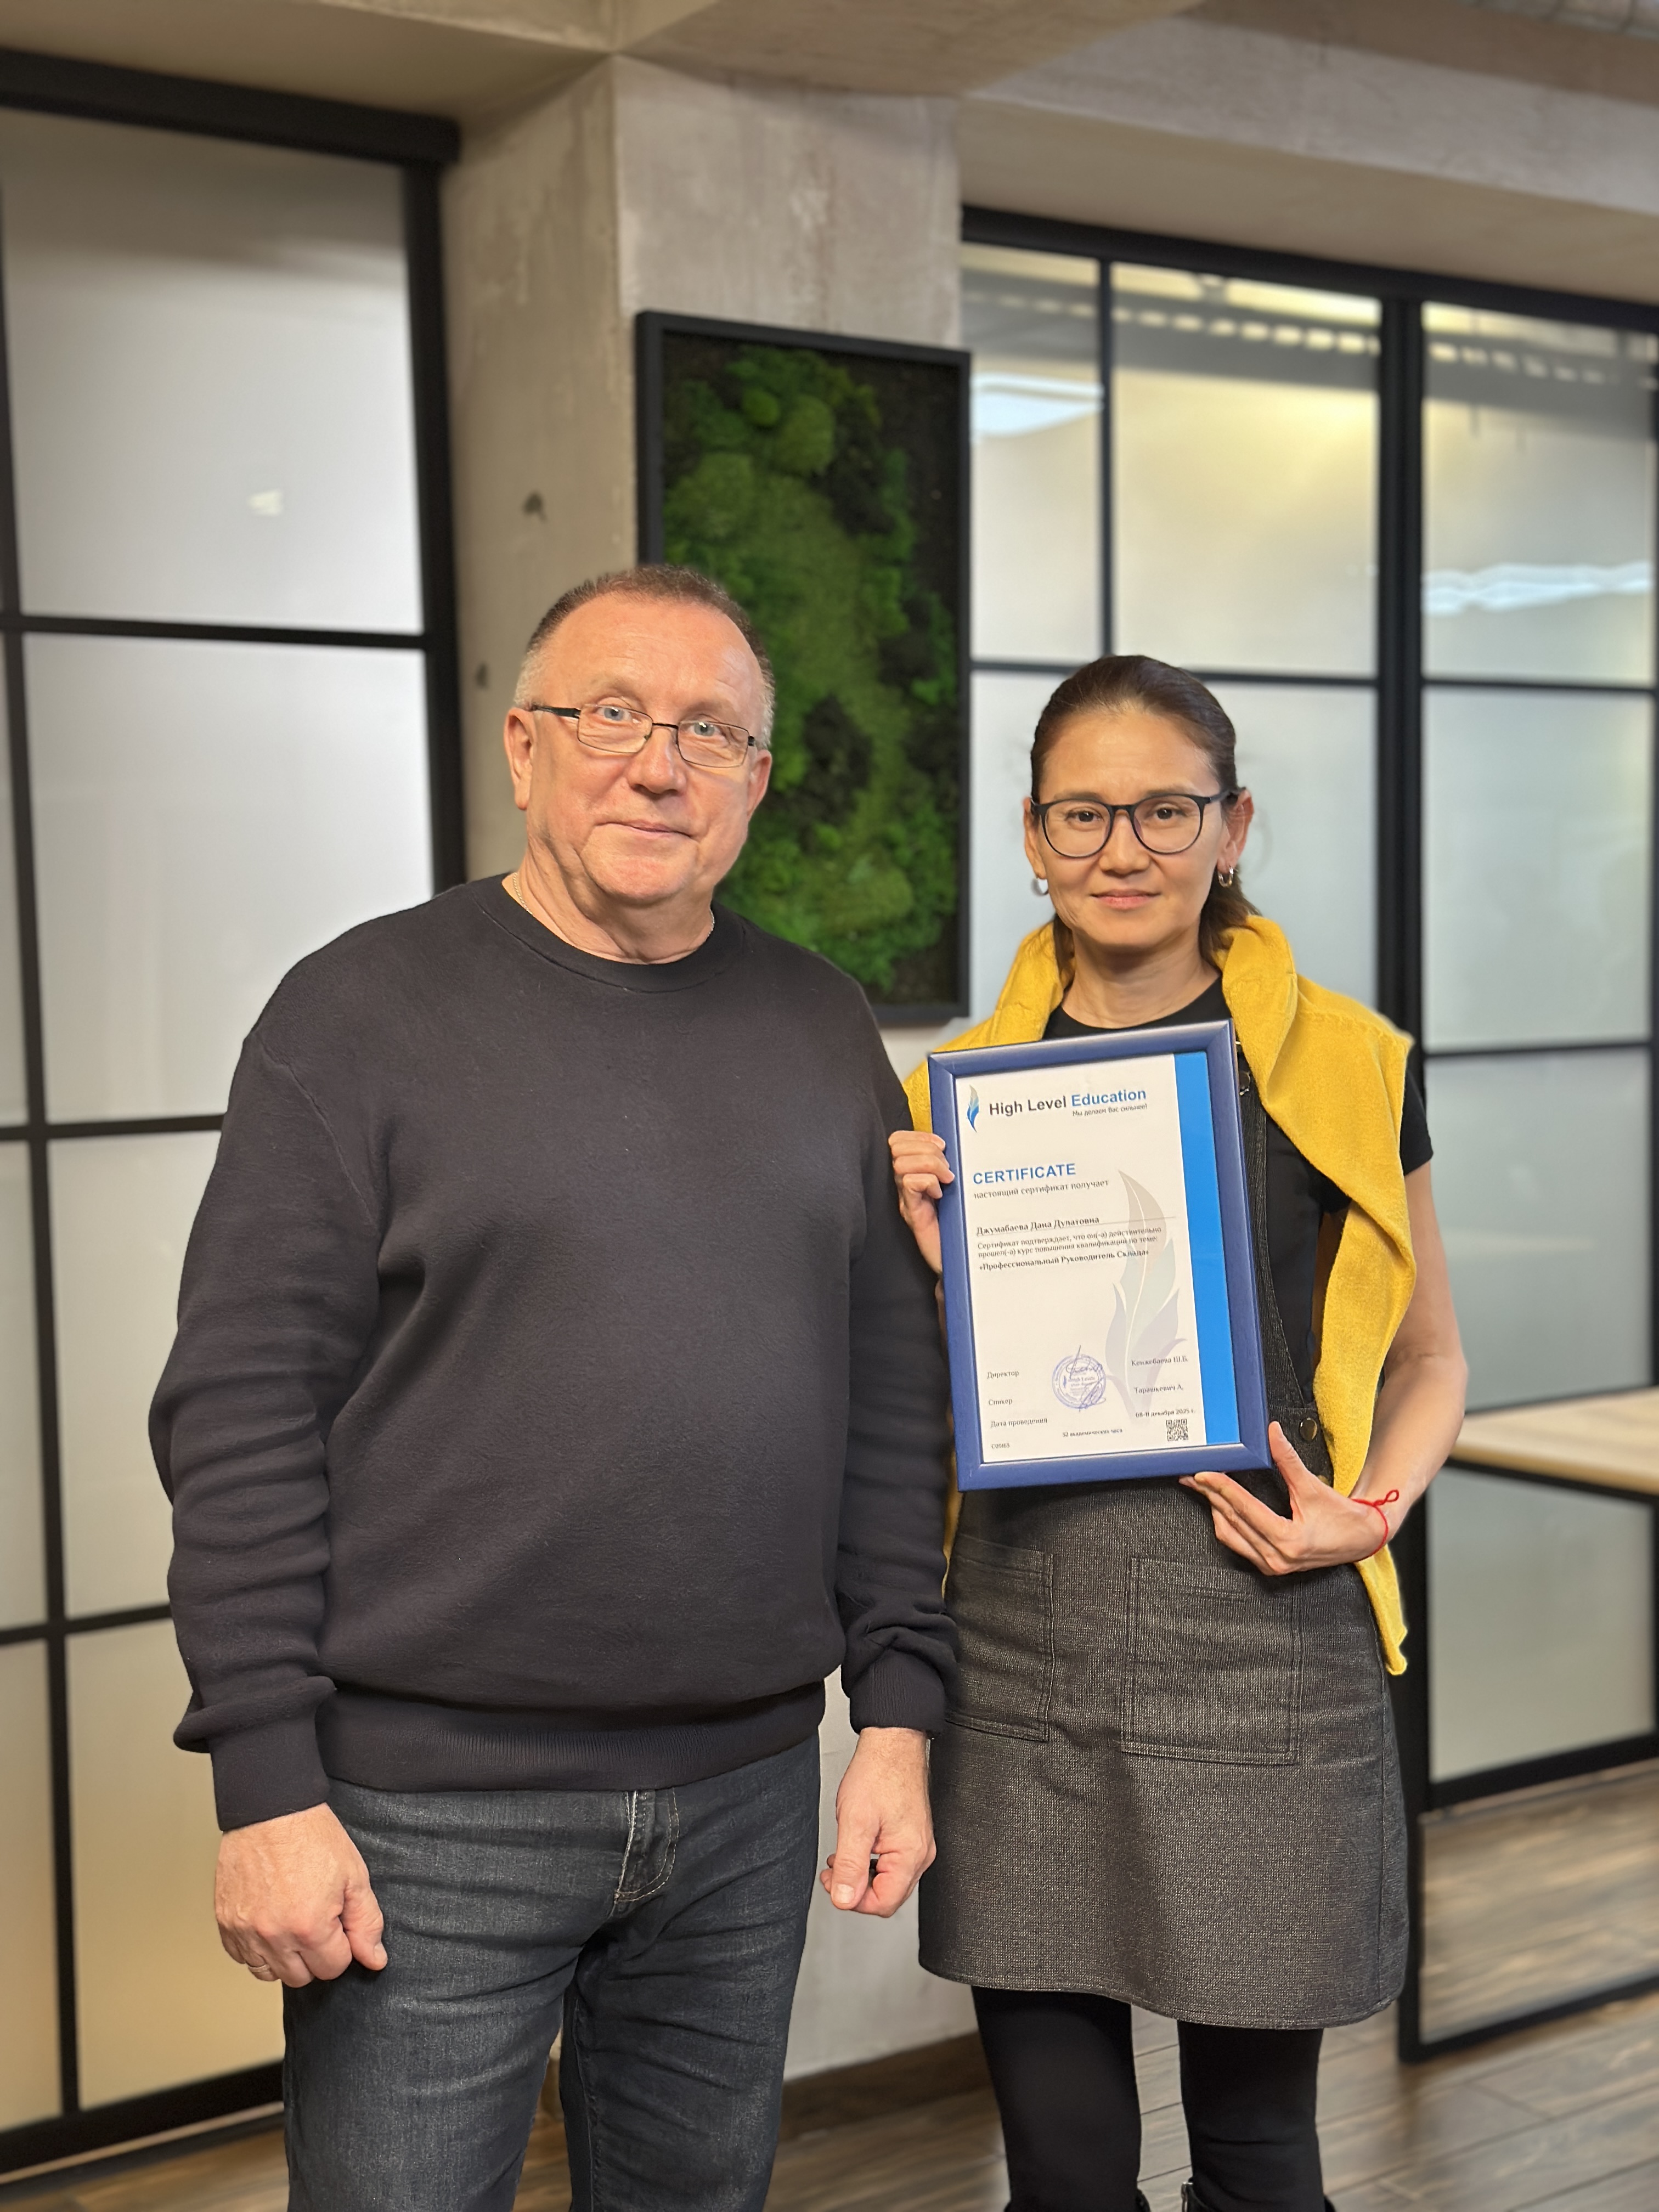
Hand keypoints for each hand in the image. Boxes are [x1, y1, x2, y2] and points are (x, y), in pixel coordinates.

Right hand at [215, 1802, 386, 1988]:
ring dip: (285, 1957)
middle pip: (301, 1977)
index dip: (342, 1945)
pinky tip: (270, 1922)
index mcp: (309, 1926)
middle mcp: (273, 1935)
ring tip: (293, 1922)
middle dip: (315, 1955)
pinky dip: (257, 1948)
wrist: (270, 1809)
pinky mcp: (226, 1923)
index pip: (333, 1968)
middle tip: (317, 1919)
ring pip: (269, 1973)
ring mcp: (245, 1931)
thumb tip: (374, 1960)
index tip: (338, 1921)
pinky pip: (241, 1957)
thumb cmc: (312, 1836)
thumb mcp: (354, 1876)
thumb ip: (366, 1923)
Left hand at [821, 1726, 933, 1917]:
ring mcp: (918, 1845)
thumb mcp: (855, 1822)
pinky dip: (870, 1862)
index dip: (854, 1900)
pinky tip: (856, 1847)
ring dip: (861, 1875)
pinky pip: (891, 1863)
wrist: (892, 1743)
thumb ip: (850, 1866)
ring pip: (888, 1880)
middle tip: (833, 1869)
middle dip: (856, 1888)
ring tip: (842, 1856)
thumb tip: (844, 1899)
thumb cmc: (878, 1774)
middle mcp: (920, 1854)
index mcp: (911, 1855)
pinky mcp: (911, 1836)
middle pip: (887, 1895)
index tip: (834, 1883)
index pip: (883, 1904)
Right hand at [889, 1129, 951, 1275]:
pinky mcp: (912, 1214)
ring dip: (929, 1164)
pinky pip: (908, 1185)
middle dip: (925, 1147)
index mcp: (915, 1173)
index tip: (942, 1145)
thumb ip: (950, 1168)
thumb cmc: (959, 1227)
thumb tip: (956, 1147)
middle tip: (946, 1167)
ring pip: (901, 1163)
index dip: (918, 1136)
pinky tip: (939, 1194)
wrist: (959, 1261)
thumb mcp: (956, 1189)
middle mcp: (906, 1185)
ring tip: (945, 1180)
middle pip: (896, 1146)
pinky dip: (927, 1183)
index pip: (899, 1141)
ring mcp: (907, 1199)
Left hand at [1180, 1422, 1396, 1576]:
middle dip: (1211, 1495)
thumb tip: (1272, 1434)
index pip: (1245, 1508)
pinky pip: (1238, 1544)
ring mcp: (1272, 1564)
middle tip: (1194, 1476)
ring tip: (1203, 1489)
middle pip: (1232, 1520)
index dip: (1222, 1487)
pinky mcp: (1270, 1565)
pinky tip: (1221, 1508)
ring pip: (1230, 1535)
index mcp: (1288, 1540)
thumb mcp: (1313, 1487)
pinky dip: (1228, 1524)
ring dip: (1216, 1510)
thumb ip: (1288, 1460)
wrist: (1361, 1540)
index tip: (1205, 1473)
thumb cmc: (1343, 1519)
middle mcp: (1277, 1557)